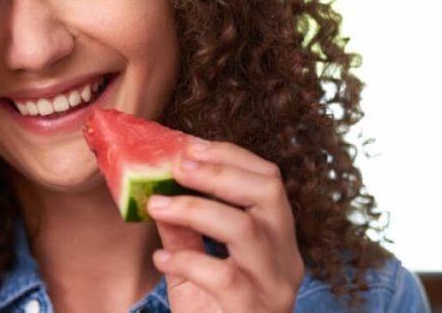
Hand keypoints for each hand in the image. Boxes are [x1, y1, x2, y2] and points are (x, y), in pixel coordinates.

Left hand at [147, 141, 304, 312]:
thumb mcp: (196, 268)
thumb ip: (183, 231)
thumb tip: (158, 189)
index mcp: (278, 240)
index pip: (269, 180)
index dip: (229, 155)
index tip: (188, 144)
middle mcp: (285, 259)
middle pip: (268, 193)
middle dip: (219, 171)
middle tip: (176, 165)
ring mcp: (273, 286)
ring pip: (246, 230)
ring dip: (195, 209)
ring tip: (157, 205)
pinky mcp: (252, 311)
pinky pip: (222, 277)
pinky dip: (186, 262)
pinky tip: (161, 262)